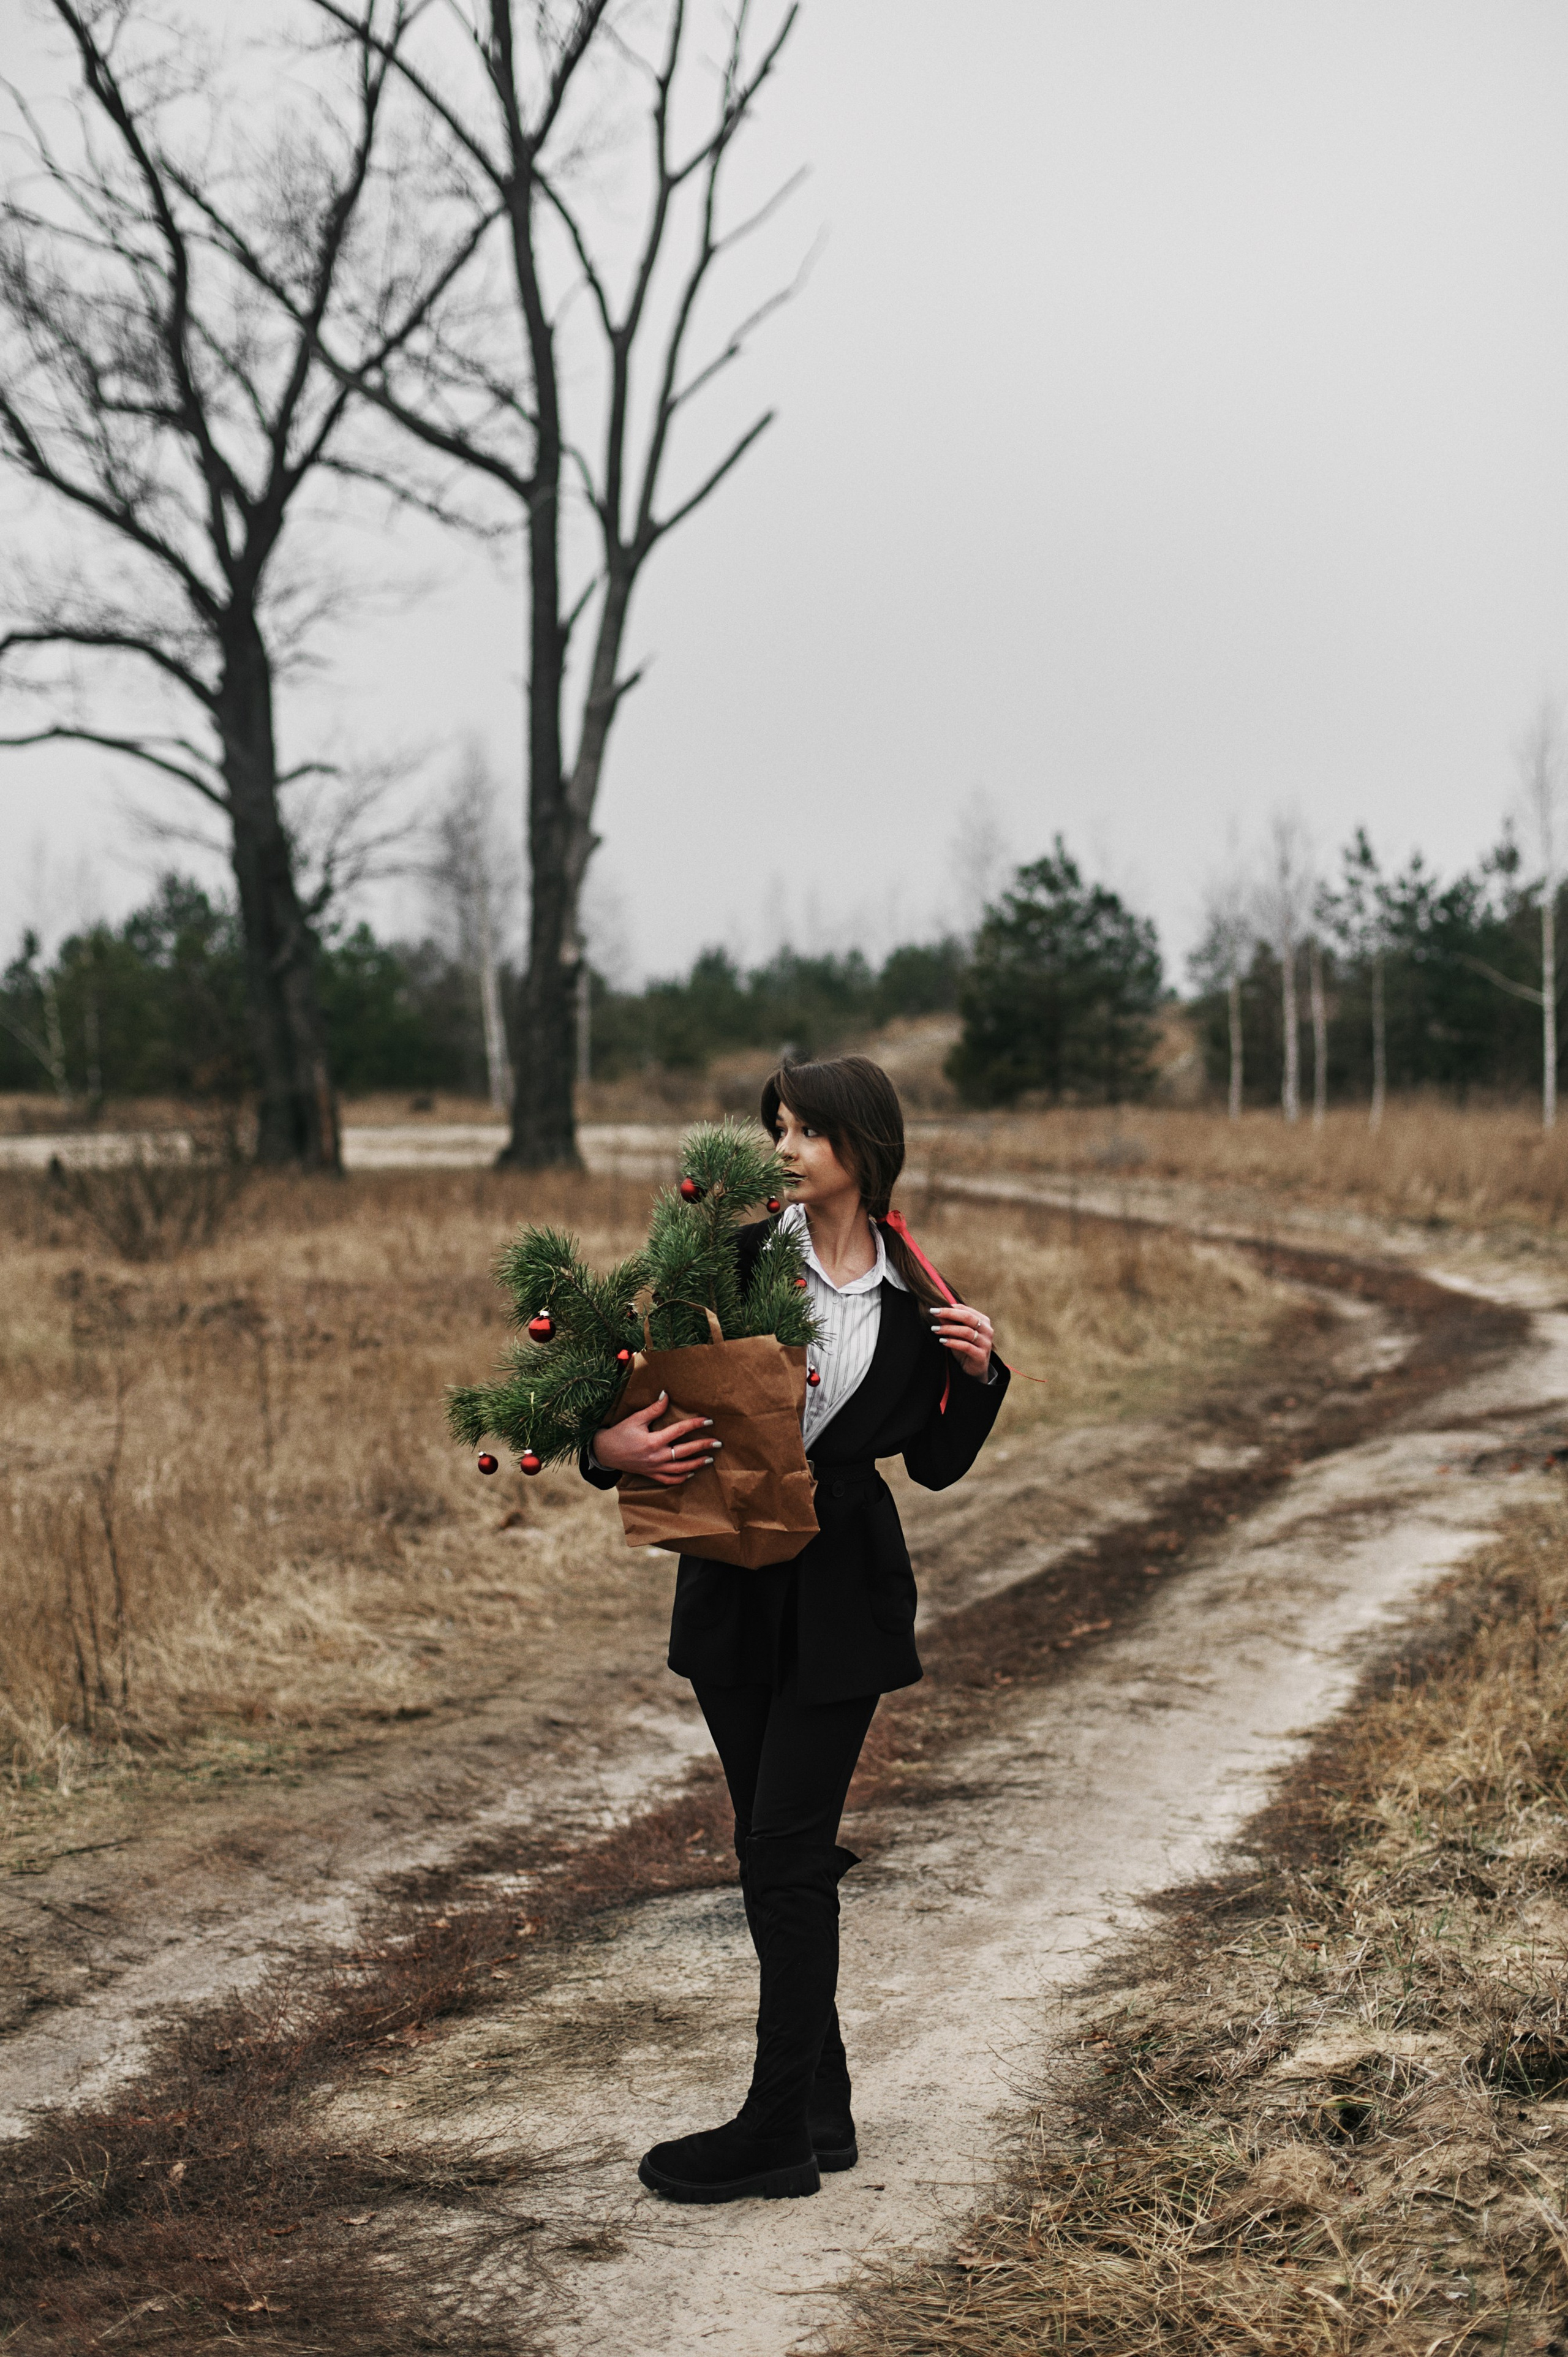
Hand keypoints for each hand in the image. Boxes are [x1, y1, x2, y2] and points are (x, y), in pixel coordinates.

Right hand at [592, 1393, 720, 1486]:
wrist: (605, 1452)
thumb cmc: (620, 1433)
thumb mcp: (635, 1419)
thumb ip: (653, 1409)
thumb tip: (666, 1395)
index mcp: (653, 1441)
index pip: (679, 1431)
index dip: (695, 1424)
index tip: (708, 1421)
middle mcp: (656, 1457)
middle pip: (685, 1452)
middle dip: (703, 1446)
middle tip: (718, 1442)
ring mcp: (654, 1468)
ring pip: (681, 1468)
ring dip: (697, 1463)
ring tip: (709, 1458)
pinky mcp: (651, 1475)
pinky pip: (670, 1480)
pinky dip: (682, 1477)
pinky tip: (691, 1473)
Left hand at [931, 1301, 994, 1380]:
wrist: (974, 1369)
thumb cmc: (966, 1348)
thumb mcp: (957, 1334)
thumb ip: (950, 1323)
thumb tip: (938, 1312)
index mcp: (983, 1321)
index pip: (966, 1310)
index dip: (950, 1307)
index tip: (935, 1308)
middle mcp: (987, 1330)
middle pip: (968, 1317)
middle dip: (949, 1313)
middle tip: (934, 1313)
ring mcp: (985, 1343)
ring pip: (966, 1331)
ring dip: (949, 1329)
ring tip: (935, 1329)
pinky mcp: (981, 1355)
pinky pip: (966, 1346)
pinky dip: (953, 1342)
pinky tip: (943, 1341)